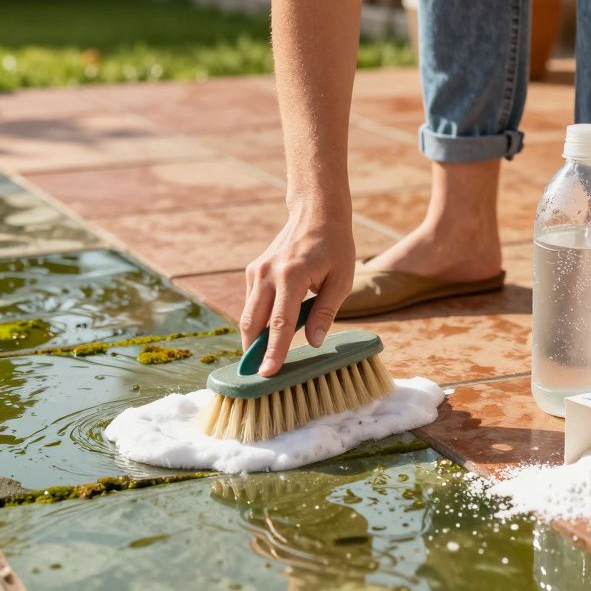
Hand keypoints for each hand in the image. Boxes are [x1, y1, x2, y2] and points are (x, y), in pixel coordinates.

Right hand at [241, 204, 355, 375]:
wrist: (315, 213)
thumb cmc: (334, 247)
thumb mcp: (342, 279)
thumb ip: (326, 311)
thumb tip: (314, 342)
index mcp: (292, 276)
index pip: (280, 323)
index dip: (273, 352)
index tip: (266, 374)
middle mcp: (268, 274)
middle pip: (253, 323)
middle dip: (253, 352)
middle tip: (256, 378)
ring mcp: (256, 272)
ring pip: (248, 315)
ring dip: (253, 339)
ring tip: (260, 362)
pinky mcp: (253, 272)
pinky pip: (252, 304)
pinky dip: (258, 321)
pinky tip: (269, 334)